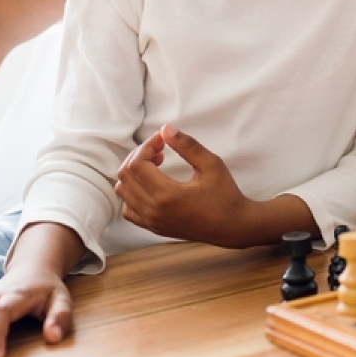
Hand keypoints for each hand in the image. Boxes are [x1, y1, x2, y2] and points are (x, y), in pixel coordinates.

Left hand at [115, 125, 252, 246]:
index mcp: (167, 195)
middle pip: (125, 175)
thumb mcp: (212, 164)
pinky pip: (128, 209)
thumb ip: (188, 145)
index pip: (137, 164)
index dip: (146, 146)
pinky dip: (132, 193)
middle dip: (139, 155)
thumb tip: (165, 129)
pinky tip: (150, 184)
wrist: (232, 226)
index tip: (162, 139)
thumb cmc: (226, 195)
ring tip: (155, 165)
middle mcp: (154, 211)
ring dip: (134, 172)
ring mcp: (152, 221)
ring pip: (123, 191)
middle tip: (159, 149)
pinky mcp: (154, 227)